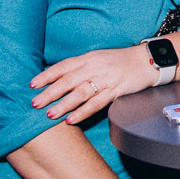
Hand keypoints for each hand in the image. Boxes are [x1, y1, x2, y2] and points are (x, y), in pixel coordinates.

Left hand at [33, 44, 157, 124]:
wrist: (147, 61)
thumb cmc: (120, 61)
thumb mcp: (99, 58)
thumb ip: (80, 67)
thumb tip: (58, 79)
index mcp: (89, 58)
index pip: (63, 66)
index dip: (47, 76)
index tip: (32, 85)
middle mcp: (96, 67)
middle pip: (69, 80)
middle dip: (50, 92)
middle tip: (35, 104)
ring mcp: (106, 79)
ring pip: (81, 93)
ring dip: (64, 104)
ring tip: (50, 115)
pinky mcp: (116, 90)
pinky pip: (97, 103)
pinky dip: (83, 112)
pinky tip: (72, 120)